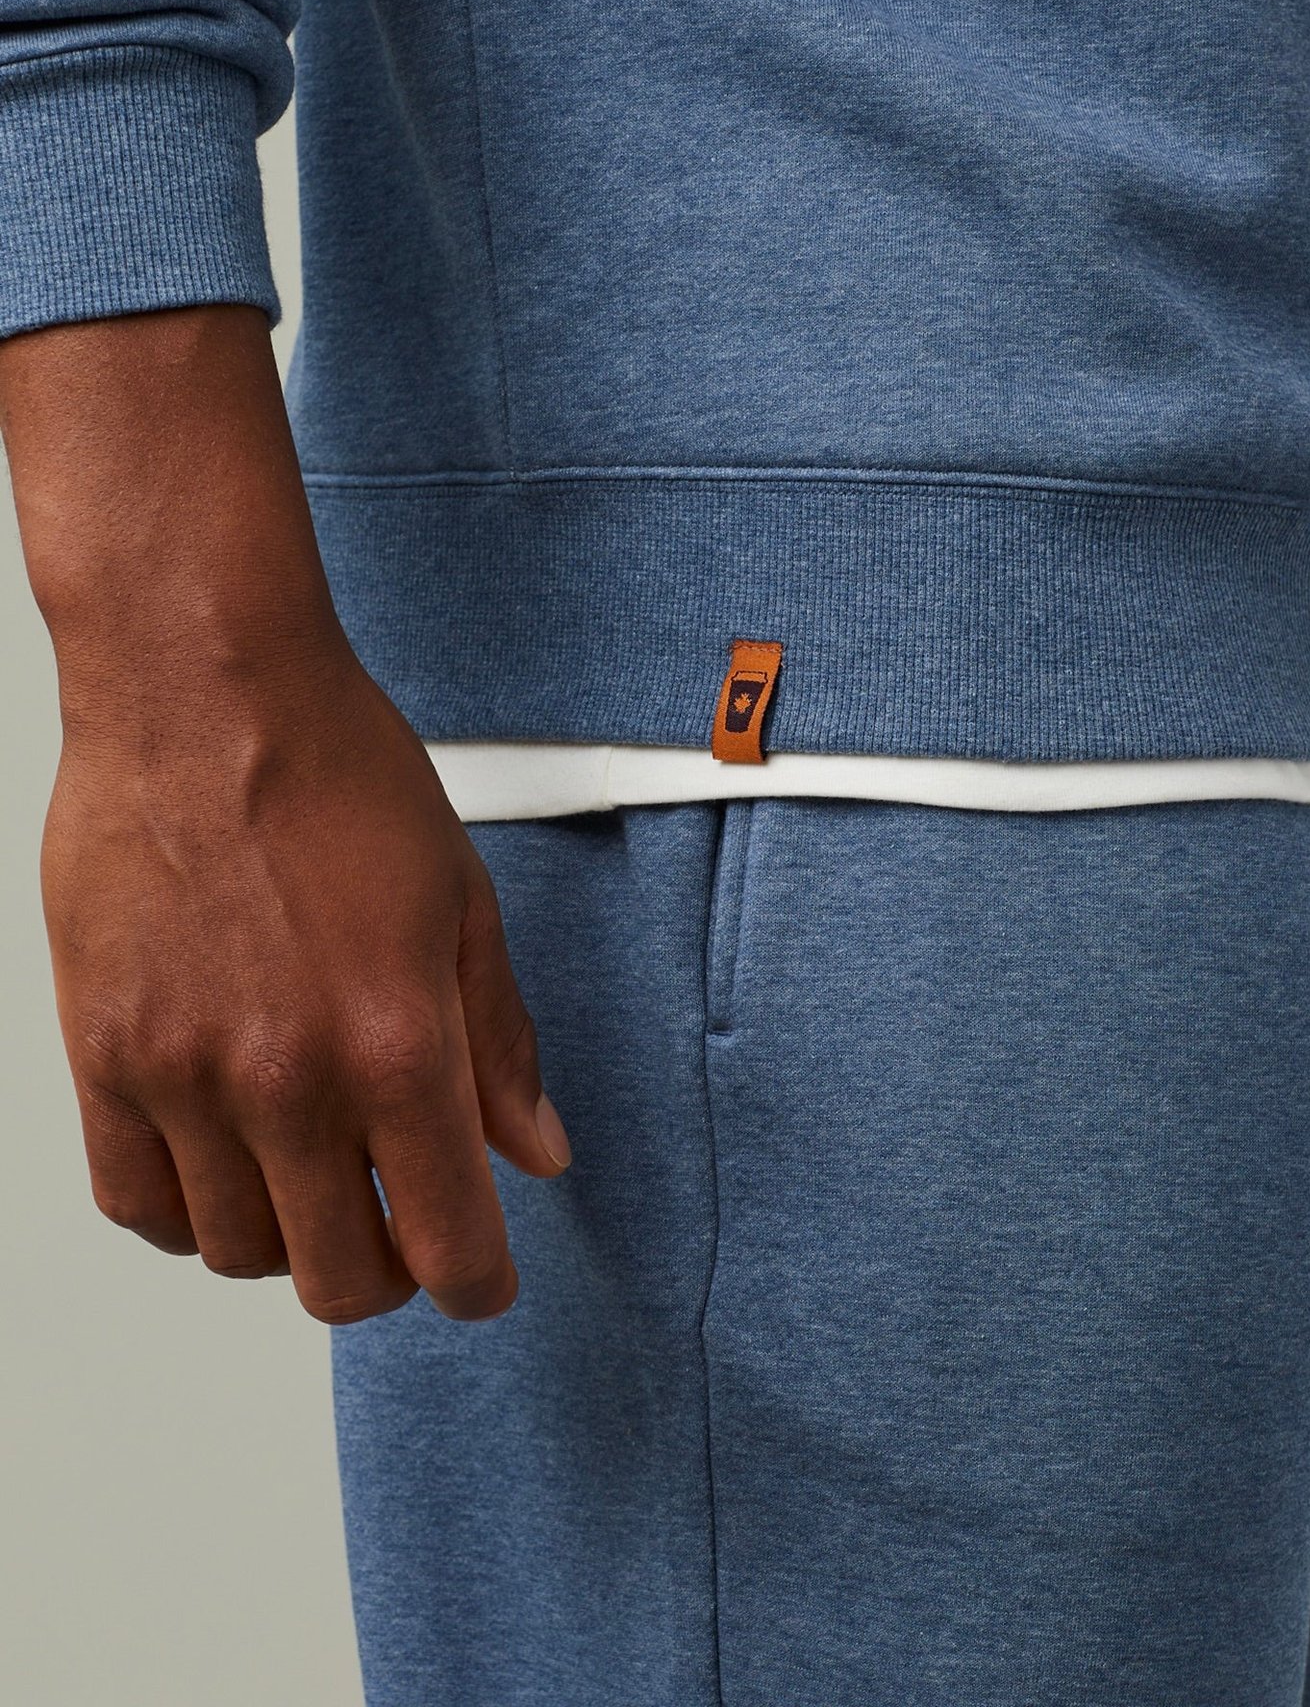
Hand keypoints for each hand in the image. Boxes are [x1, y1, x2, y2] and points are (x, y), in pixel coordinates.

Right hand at [43, 647, 570, 1324]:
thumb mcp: (462, 904)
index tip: (481, 1280)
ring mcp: (184, 1076)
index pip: (447, 1243)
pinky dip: (187, 1211)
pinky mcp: (103, 1055)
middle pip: (341, 1279)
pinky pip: (135, 1201)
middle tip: (401, 1224)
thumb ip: (500, 1045)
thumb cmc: (338, 775)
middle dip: (390, 1274)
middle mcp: (289, 1081)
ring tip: (314, 1174)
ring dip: (289, 1238)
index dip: (477, 1284)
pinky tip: (225, 1163)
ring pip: (237, 1252)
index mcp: (399, 1044)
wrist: (207, 696)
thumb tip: (535, 1149)